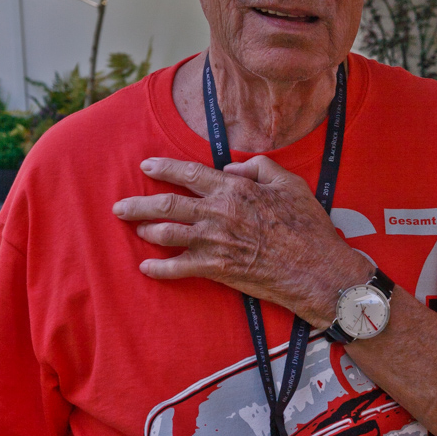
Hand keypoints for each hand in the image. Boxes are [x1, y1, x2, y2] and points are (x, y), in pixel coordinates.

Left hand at [112, 156, 372, 326]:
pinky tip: (146, 267)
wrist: (316, 269)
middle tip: (120, 206)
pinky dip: (160, 268)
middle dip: (138, 204)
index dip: (164, 168)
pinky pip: (179, 268)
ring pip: (168, 234)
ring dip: (146, 231)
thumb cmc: (307, 225)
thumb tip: (230, 169)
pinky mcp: (217, 269)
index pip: (189, 173)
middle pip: (167, 205)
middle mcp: (218, 213)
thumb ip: (258, 167)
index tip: (146, 166)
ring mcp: (215, 242)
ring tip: (135, 229)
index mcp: (234, 190)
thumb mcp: (290, 183)